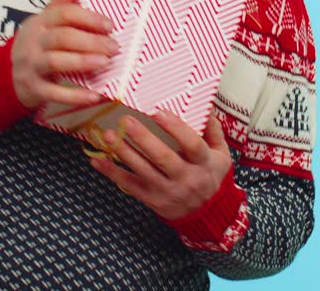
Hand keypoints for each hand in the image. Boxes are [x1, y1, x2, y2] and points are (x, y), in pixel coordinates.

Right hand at [11, 0, 117, 108]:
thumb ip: (61, 0)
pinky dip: (74, 95)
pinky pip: (54, 93)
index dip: (88, 18)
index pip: (63, 14)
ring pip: (56, 62)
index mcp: (40, 22)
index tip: (110, 25)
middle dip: (90, 41)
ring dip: (82, 62)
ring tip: (105, 63)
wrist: (7, 76)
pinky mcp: (33, 89)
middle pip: (62, 37)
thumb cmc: (36, 44)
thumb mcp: (45, 20)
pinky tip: (94, 96)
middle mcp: (34, 42)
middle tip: (114, 47)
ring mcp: (31, 66)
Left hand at [89, 109, 233, 219]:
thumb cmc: (210, 177)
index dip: (176, 128)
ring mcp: (167, 190)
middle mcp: (186, 178)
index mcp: (204, 163)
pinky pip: (129, 185)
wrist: (207, 214)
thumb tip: (205, 105)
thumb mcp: (222, 155)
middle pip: (163, 158)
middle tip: (126, 121)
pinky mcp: (152, 199)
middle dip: (143, 138)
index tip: (158, 112)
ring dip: (124, 152)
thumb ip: (213, 130)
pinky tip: (98, 160)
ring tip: (110, 135)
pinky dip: (112, 172)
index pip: (192, 144)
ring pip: (143, 171)